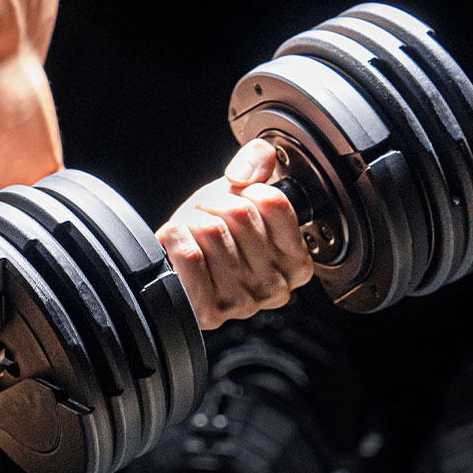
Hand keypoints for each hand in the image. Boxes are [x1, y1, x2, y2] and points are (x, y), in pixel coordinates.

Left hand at [155, 139, 314, 328]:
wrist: (178, 265)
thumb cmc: (215, 233)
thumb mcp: (241, 191)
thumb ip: (257, 161)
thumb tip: (247, 170)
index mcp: (297, 261)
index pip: (272, 202)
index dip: (244, 190)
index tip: (233, 202)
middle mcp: (277, 287)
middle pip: (240, 215)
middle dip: (214, 206)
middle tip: (206, 218)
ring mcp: (244, 303)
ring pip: (211, 231)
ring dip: (191, 222)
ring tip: (193, 234)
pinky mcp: (210, 311)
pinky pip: (189, 255)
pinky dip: (175, 238)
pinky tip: (178, 245)